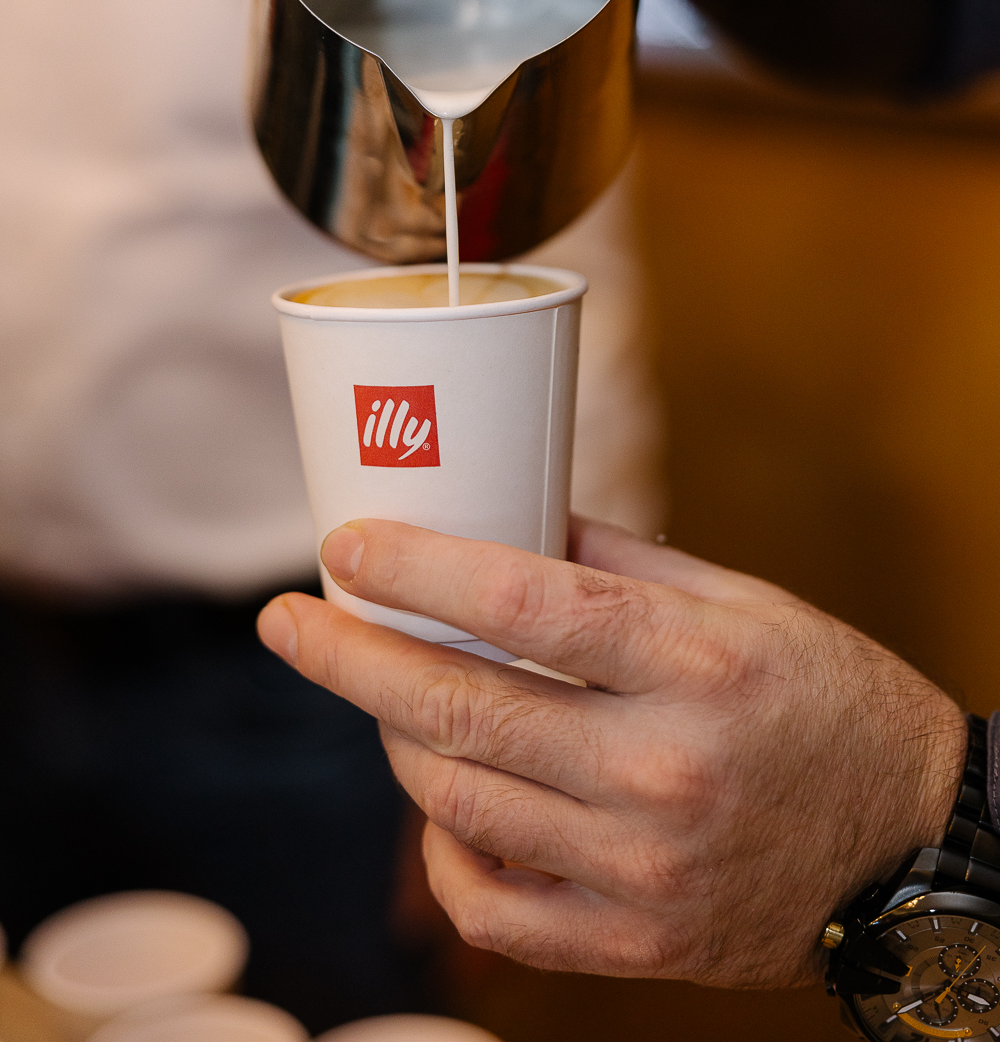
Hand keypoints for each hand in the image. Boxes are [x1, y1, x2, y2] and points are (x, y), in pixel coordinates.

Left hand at [258, 516, 965, 983]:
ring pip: (456, 799)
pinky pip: (489, 905)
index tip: (345, 544)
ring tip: (379, 687)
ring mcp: (643, 869)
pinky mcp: (632, 942)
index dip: (419, 568)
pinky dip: (440, 849)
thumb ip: (622, 559)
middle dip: (350, 655)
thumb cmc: (827, 700)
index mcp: (699, 665)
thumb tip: (509, 514)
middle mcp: (665, 770)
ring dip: (393, 734)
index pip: (527, 607)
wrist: (910, 848)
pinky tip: (441, 801)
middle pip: (461, 707)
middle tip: (291, 620)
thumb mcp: (746, 601)